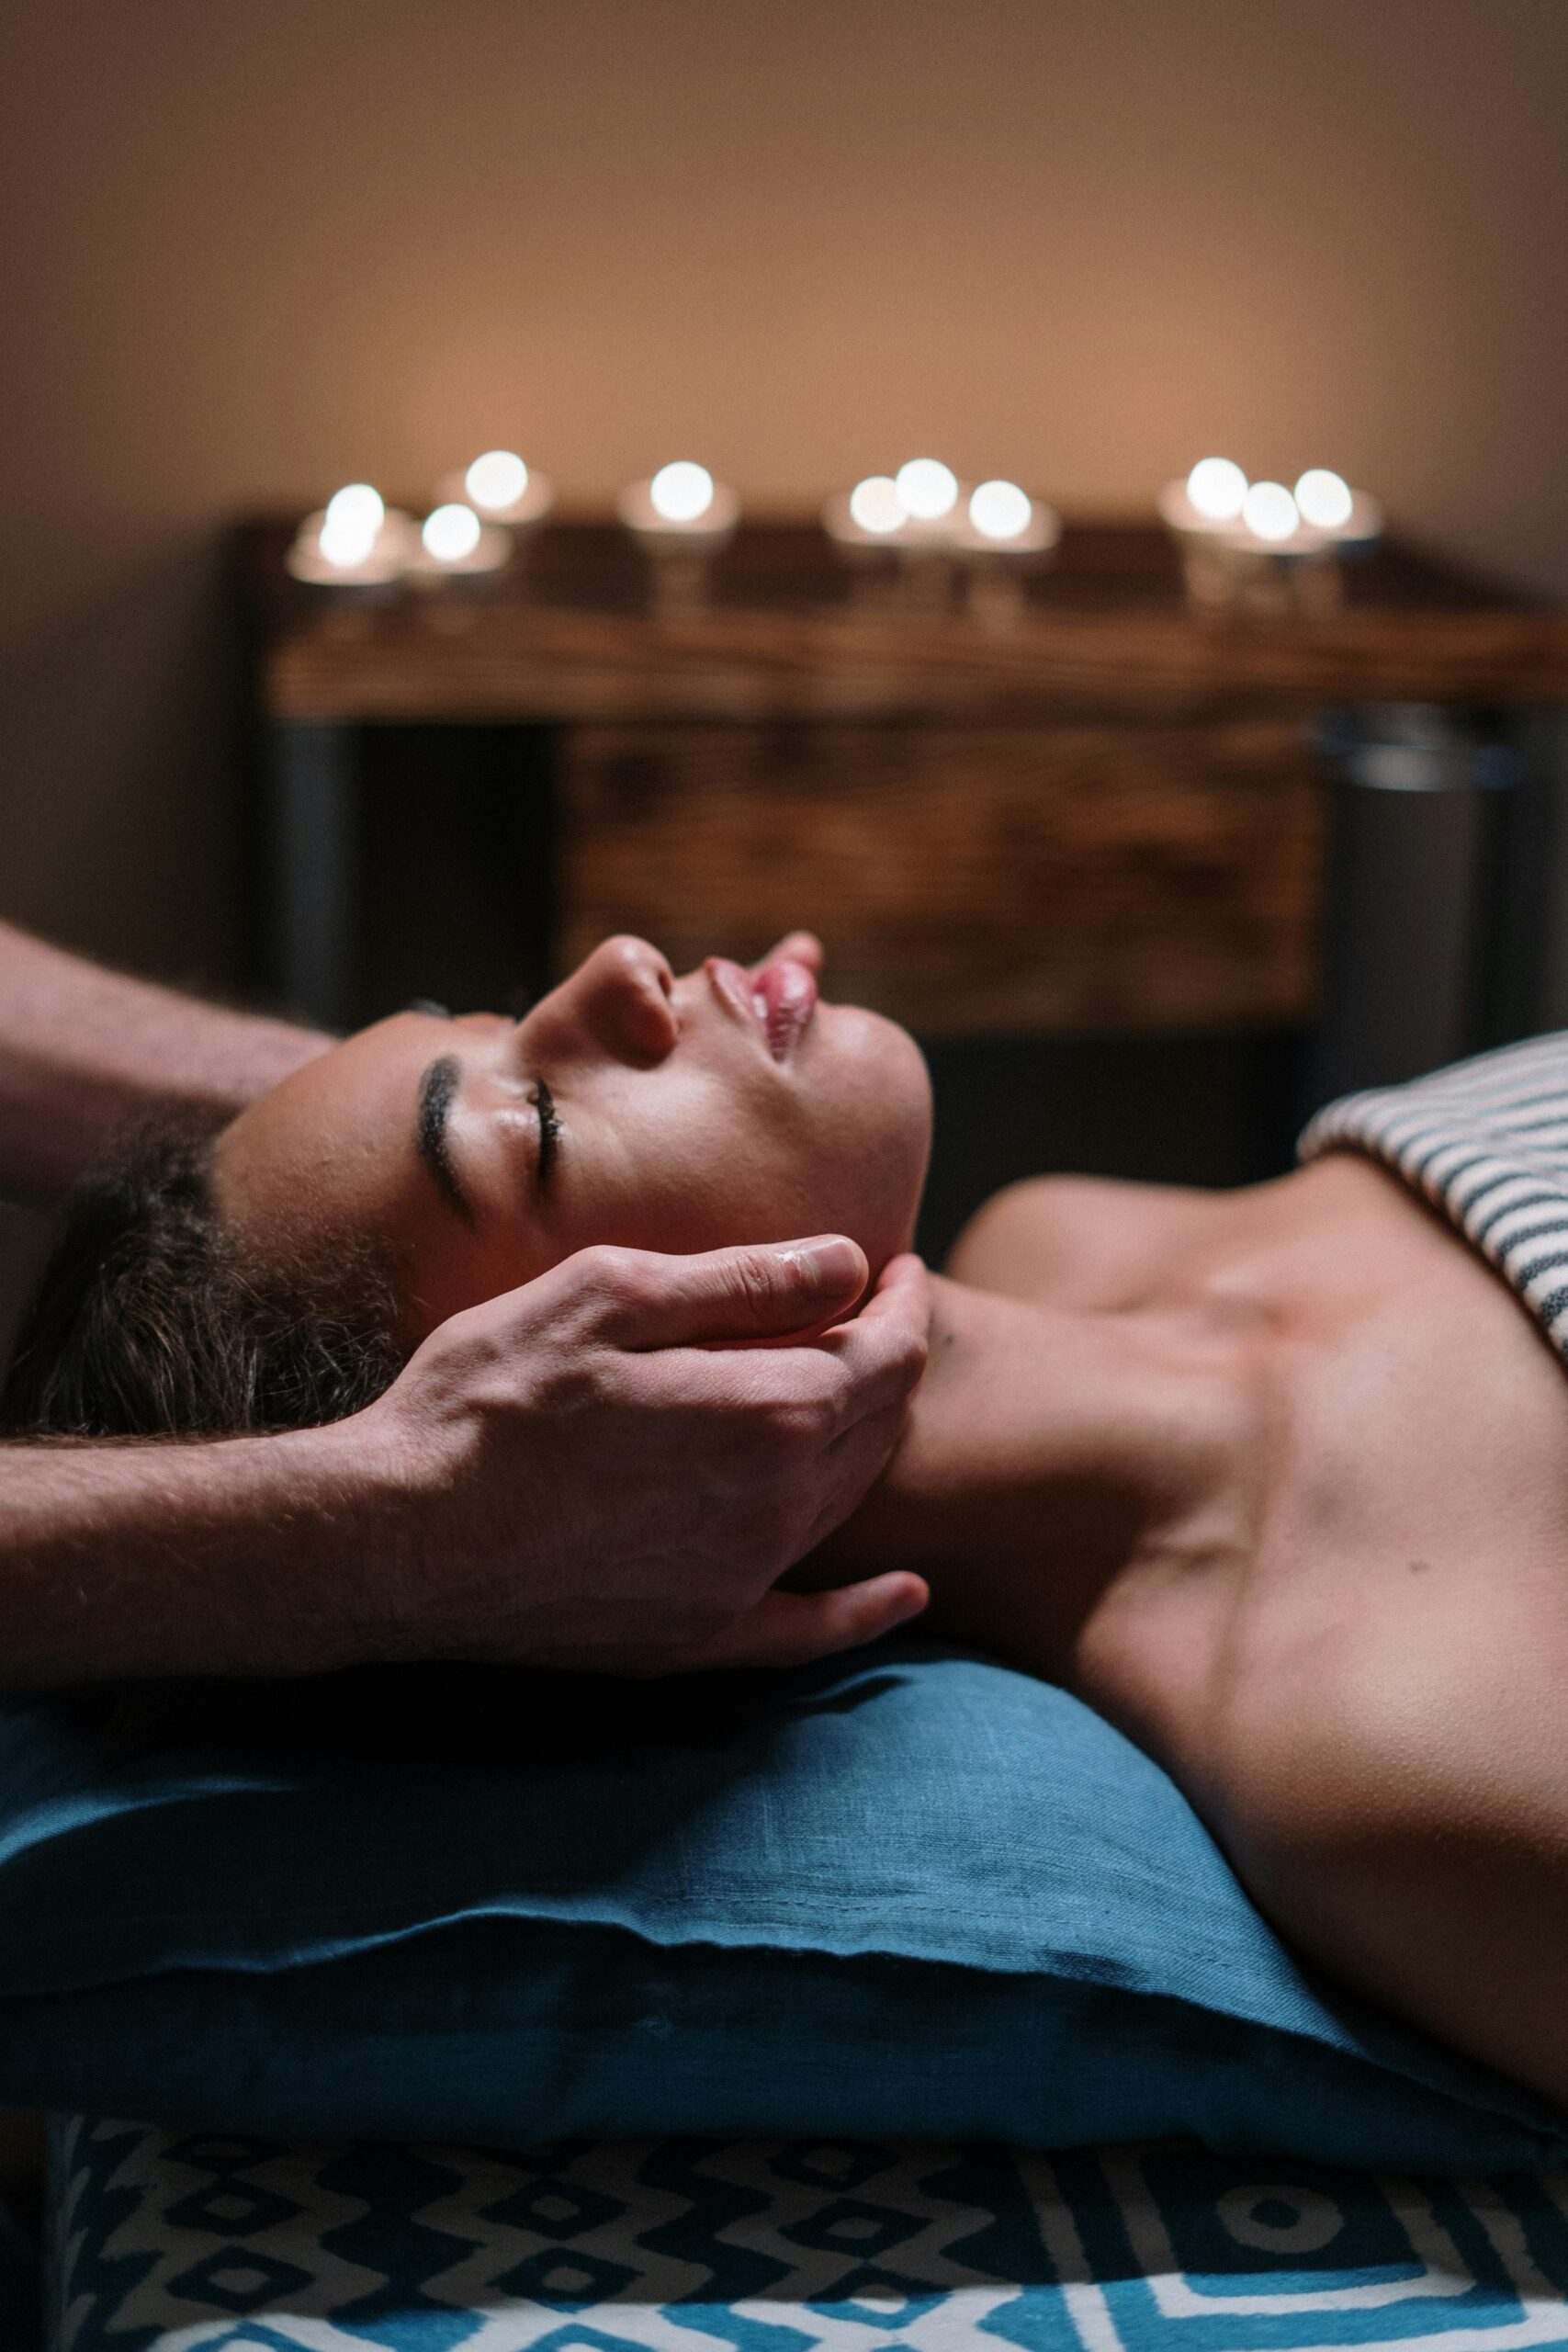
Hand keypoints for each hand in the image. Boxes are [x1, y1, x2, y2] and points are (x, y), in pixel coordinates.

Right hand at [351, 1237, 930, 1674]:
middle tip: (871, 1312)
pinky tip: (902, 1594)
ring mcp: (739, 1583)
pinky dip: (864, 1611)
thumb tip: (850, 1263)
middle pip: (877, 1427)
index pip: (887, 1353)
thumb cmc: (489, 1397)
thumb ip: (743, 1281)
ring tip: (849, 1389)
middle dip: (887, 1361)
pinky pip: (809, 1630)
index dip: (902, 1303)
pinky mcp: (695, 1639)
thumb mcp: (609, 1296)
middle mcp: (775, 1507)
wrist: (395, 1536)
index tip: (894, 1268)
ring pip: (845, 1503)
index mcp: (768, 1412)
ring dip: (864, 1442)